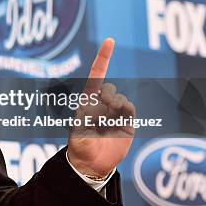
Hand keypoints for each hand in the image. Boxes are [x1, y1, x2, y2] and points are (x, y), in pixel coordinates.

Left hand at [67, 38, 135, 176]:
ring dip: (113, 107)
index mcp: (88, 100)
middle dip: (104, 98)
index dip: (103, 58)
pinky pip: (129, 108)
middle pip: (108, 88)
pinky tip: (117, 122)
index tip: (110, 41)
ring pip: (119, 98)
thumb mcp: (76, 132)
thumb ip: (82, 118)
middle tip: (97, 115)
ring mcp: (115, 111)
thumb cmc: (80, 146)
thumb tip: (92, 102)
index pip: (97, 75)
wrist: (93, 164)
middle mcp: (103, 103)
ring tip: (104, 124)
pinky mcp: (127, 121)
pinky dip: (124, 111)